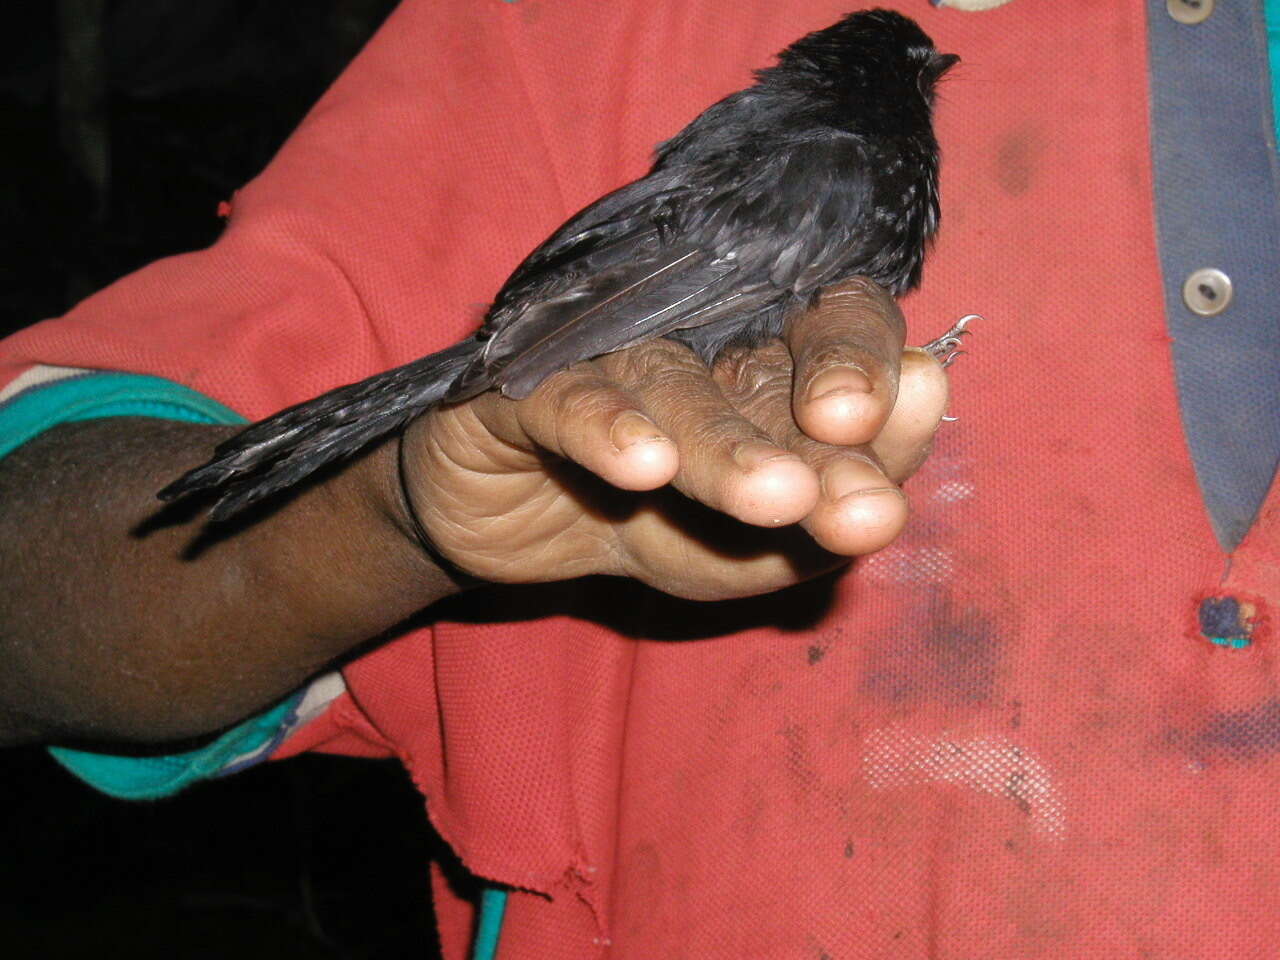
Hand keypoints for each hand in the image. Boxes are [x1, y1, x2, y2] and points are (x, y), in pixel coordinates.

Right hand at [400, 278, 949, 600]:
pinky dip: (607, 427)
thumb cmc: (648, 529)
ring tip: (776, 498)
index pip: (839, 331)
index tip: (878, 429)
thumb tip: (930, 395)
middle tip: (853, 458)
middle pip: (772, 348)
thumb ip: (836, 503)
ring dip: (728, 444)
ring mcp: (609, 355)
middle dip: (824, 395)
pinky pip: (568, 398)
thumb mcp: (755, 553)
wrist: (505, 533)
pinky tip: (642, 466)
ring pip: (677, 384)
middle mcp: (698, 344)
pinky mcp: (525, 384)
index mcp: (768, 371)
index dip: (867, 366)